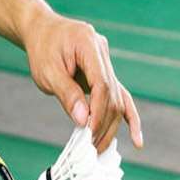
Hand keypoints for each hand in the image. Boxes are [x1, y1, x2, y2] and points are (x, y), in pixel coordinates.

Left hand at [24, 14, 142, 152]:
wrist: (42, 30)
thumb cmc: (42, 49)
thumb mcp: (47, 72)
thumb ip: (67, 94)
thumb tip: (83, 120)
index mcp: (88, 44)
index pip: (102, 83)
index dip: (98, 111)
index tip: (90, 132)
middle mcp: (102, 51)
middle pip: (112, 94)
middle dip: (104, 123)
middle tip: (91, 147)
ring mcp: (107, 61)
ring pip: (116, 98)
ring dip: (110, 125)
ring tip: (99, 148)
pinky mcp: (106, 71)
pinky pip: (119, 95)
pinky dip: (127, 117)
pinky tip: (136, 140)